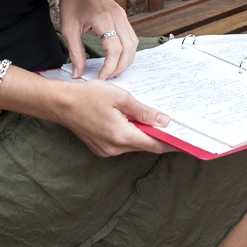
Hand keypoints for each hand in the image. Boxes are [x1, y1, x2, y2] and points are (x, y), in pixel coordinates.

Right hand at [52, 78, 176, 156]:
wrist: (61, 103)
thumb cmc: (88, 97)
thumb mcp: (120, 98)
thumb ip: (143, 111)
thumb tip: (164, 121)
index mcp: (122, 136)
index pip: (155, 144)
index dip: (172, 142)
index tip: (186, 140)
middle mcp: (115, 148)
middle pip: (146, 145)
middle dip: (160, 136)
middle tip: (175, 126)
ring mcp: (107, 150)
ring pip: (134, 144)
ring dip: (145, 134)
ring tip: (155, 119)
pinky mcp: (101, 148)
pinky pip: (123, 143)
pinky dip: (132, 134)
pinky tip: (135, 122)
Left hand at [59, 0, 137, 80]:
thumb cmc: (72, 2)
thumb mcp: (68, 28)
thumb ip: (75, 52)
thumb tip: (78, 73)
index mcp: (104, 19)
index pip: (114, 49)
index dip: (109, 67)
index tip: (101, 77)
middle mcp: (118, 16)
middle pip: (129, 48)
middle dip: (120, 67)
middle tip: (108, 77)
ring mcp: (123, 15)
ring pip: (134, 43)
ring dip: (126, 60)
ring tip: (113, 70)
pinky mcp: (123, 16)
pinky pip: (132, 37)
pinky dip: (128, 50)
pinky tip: (118, 58)